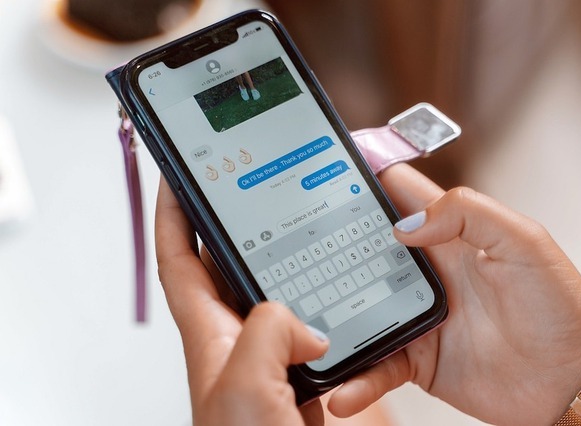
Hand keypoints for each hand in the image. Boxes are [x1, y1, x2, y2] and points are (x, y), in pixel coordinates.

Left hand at [155, 178, 326, 425]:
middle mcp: (236, 340)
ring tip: (312, 236)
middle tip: (258, 190)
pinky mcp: (300, 376)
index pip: (178, 260)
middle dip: (240, 227)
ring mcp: (269, 357)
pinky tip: (348, 300)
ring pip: (278, 296)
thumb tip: (304, 322)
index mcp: (210, 336)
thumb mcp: (245, 385)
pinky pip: (312, 327)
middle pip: (230, 268)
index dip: (174, 215)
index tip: (178, 176)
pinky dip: (327, 308)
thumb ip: (266, 330)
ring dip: (292, 268)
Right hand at [328, 164, 580, 424]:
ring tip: (302, 323)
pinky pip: (377, 365)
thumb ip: (468, 213)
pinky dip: (357, 378)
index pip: (396, 194)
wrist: (570, 382)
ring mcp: (415, 315)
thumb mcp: (524, 242)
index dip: (362, 180)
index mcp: (448, 235)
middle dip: (329, 245)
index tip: (322, 174)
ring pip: (357, 306)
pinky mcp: (415, 359)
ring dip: (332, 314)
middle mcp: (424, 272)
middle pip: (363, 248)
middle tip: (291, 248)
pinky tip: (343, 389)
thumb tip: (405, 225)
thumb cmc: (558, 309)